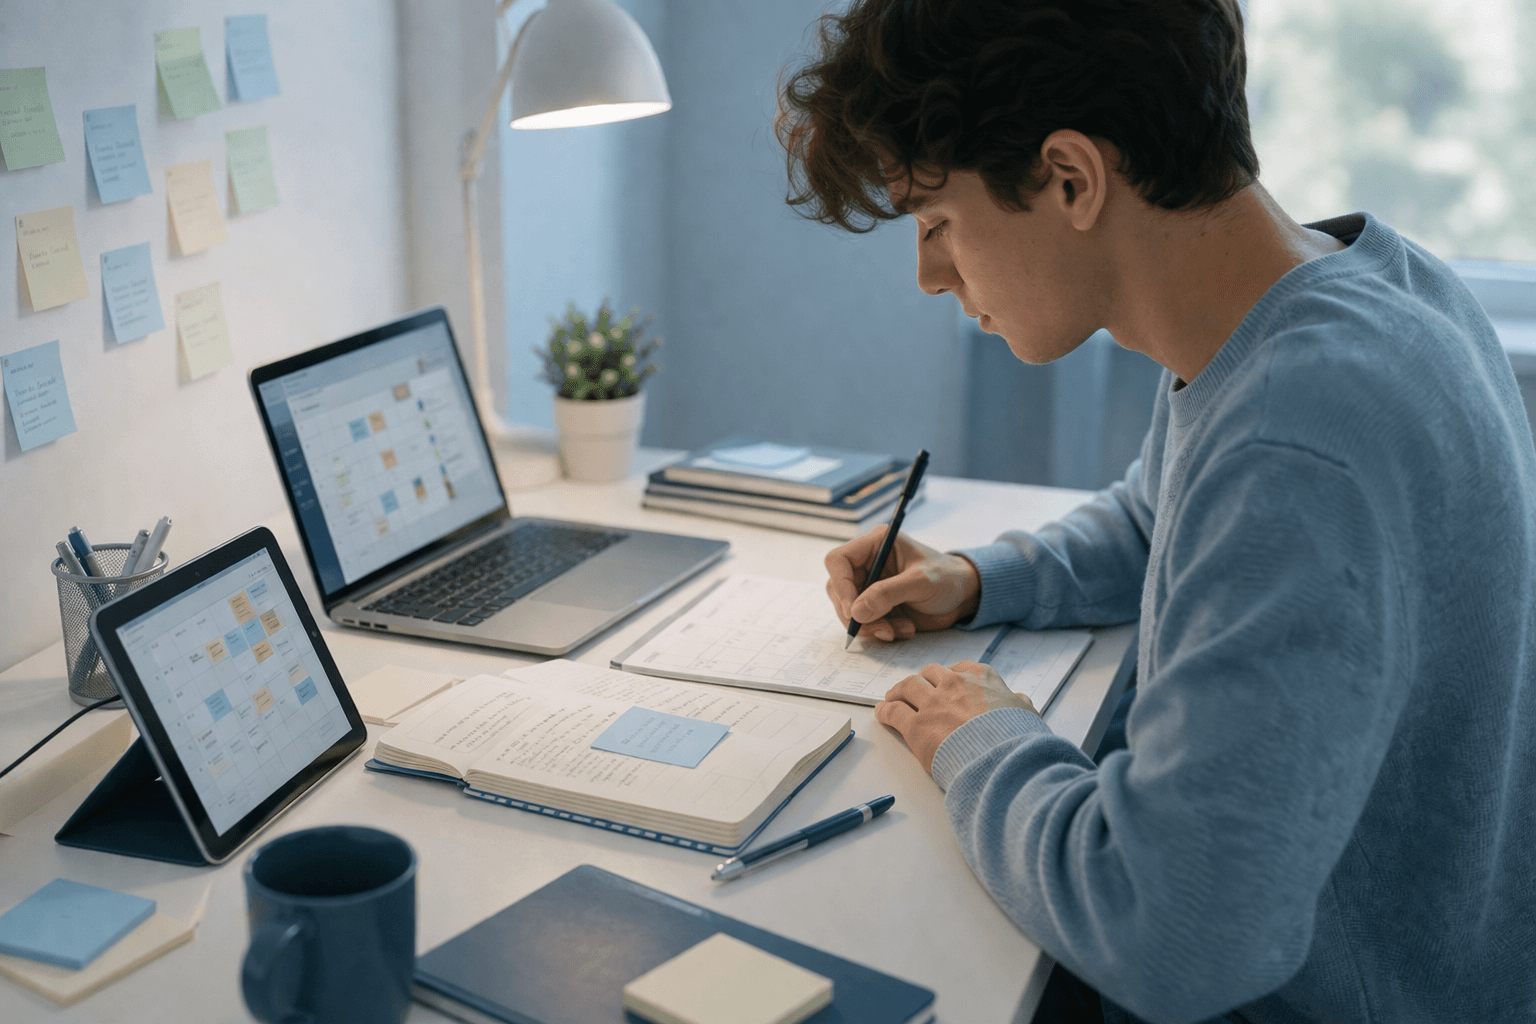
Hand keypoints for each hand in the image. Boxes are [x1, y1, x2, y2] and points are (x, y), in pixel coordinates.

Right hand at [825, 527, 980, 641]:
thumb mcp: (921, 582)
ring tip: (897, 631)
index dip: (841, 586)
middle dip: (856, 614)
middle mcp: (867, 564)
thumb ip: (888, 594)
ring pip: (848, 610)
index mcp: (875, 544)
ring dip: (869, 626)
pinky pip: (863, 623)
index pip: (838, 561)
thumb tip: (856, 612)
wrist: (963, 596)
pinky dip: (879, 632)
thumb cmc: (947, 578)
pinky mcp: (876, 606)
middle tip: (881, 629)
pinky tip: (904, 630)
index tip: (854, 611)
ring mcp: (869, 586)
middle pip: (838, 590)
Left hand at [875, 661, 1036, 772]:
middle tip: (916, 690)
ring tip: (893, 697)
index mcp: (981, 678)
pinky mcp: (916, 726)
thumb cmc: (1018, 739)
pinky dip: (885, 711)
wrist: (1004, 759)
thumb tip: (1021, 700)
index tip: (945, 683)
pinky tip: (882, 714)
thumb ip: (1020, 704)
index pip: (959, 669)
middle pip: (930, 674)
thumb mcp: (1028, 714)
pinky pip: (894, 712)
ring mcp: (933, 703)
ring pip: (907, 687)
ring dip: (898, 691)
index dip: (949, 676)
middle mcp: (954, 684)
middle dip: (922, 681)